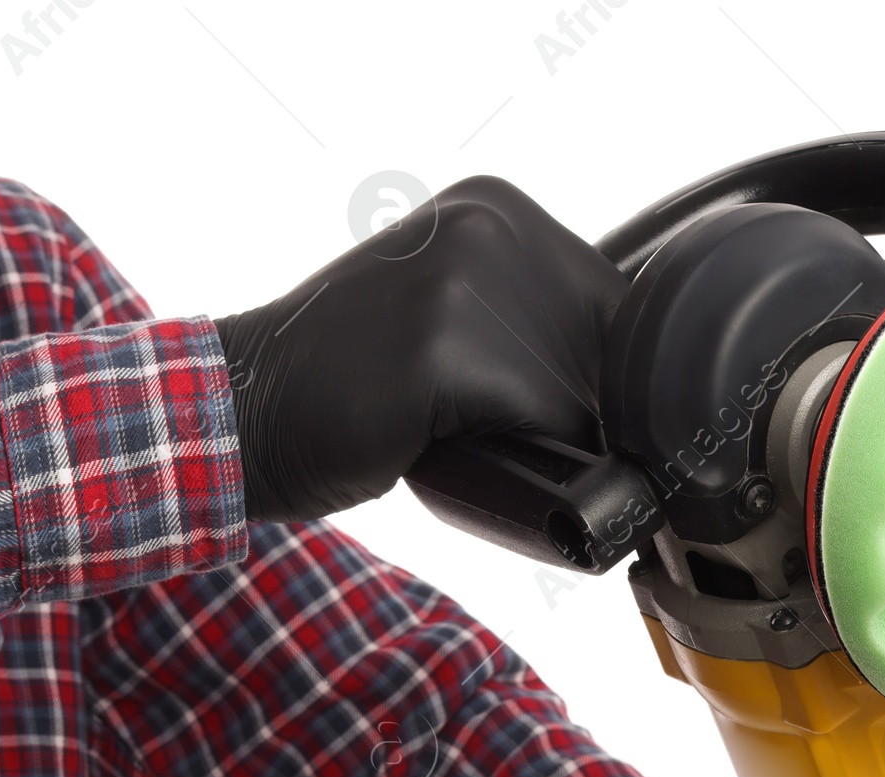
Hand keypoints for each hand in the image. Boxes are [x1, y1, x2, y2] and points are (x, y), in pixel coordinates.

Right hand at [214, 176, 625, 521]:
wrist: (244, 410)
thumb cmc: (350, 390)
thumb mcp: (451, 321)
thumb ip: (531, 326)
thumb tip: (639, 400)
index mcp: (498, 209)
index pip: (620, 312)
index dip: (606, 388)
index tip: (561, 425)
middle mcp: (492, 224)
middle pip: (611, 357)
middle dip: (582, 420)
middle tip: (498, 440)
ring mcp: (466, 275)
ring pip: (584, 399)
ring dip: (546, 448)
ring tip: (462, 440)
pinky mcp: (446, 341)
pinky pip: (541, 424)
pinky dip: (515, 459)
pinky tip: (447, 447)